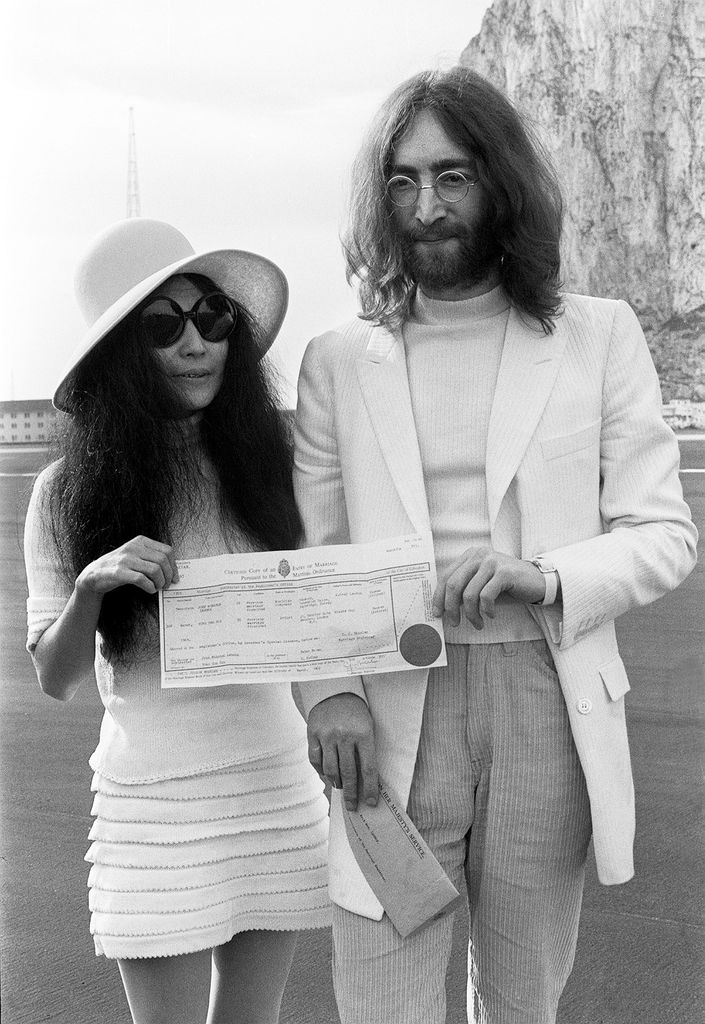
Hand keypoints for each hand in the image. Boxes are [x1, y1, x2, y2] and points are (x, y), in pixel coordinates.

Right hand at [75, 536, 177, 597]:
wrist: (94, 574)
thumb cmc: (119, 566)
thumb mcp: (135, 555)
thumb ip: (151, 557)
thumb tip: (172, 570)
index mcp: (140, 541)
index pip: (167, 550)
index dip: (174, 566)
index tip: (175, 577)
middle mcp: (134, 547)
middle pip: (163, 560)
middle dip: (168, 575)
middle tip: (167, 585)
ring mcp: (126, 559)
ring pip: (154, 570)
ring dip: (160, 582)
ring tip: (158, 587)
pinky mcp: (119, 572)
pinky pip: (142, 579)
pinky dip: (150, 587)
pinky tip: (150, 590)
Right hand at [307, 693, 377, 810]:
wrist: (335, 690)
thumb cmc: (356, 713)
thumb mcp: (367, 728)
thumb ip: (365, 752)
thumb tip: (364, 782)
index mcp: (363, 734)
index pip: (368, 768)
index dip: (370, 788)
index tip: (370, 803)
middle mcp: (344, 736)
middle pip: (348, 773)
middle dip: (351, 793)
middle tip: (352, 806)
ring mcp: (326, 735)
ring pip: (330, 769)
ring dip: (336, 782)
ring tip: (340, 787)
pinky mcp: (312, 733)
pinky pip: (315, 759)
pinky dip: (321, 770)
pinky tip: (326, 775)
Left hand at [432, 548, 544, 628]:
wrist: (537, 580)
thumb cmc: (507, 584)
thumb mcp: (482, 581)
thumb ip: (465, 587)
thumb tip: (445, 607)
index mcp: (470, 556)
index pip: (446, 576)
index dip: (439, 596)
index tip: (437, 613)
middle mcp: (479, 555)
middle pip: (454, 584)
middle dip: (451, 608)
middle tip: (454, 623)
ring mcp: (492, 562)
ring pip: (469, 594)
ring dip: (471, 614)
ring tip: (478, 623)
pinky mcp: (504, 572)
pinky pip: (486, 596)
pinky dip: (486, 610)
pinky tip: (491, 614)